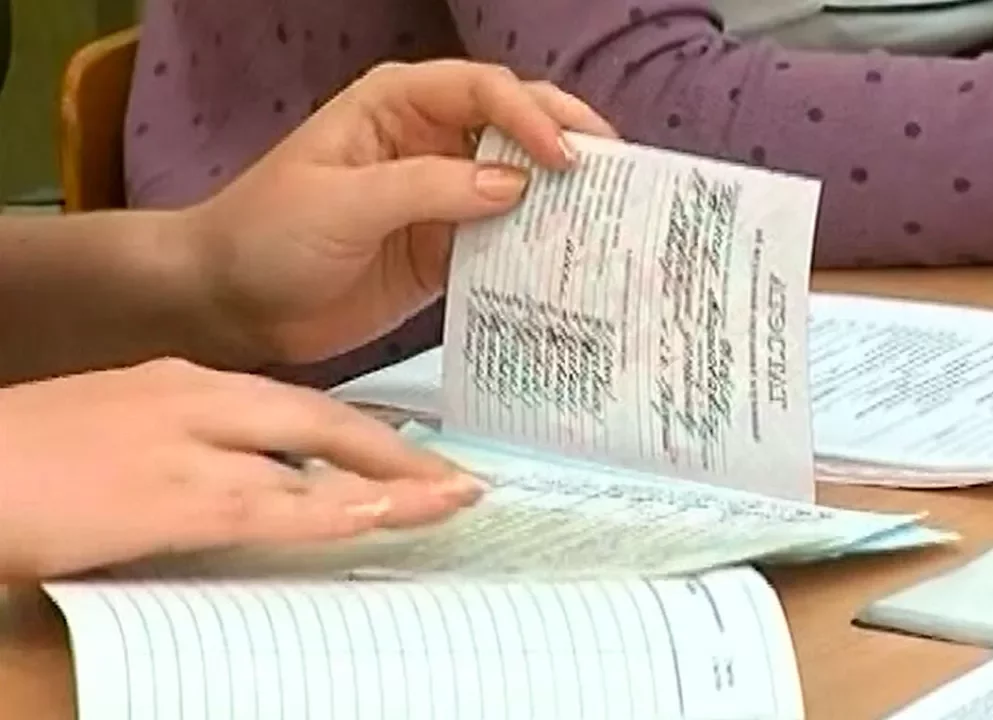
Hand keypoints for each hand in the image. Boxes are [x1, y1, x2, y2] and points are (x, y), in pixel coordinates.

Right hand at [0, 358, 483, 578]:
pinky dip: (333, 510)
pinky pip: (272, 505)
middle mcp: (198, 399)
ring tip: (451, 498)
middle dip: (399, 450)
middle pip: (324, 419)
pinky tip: (381, 516)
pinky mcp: (166, 494)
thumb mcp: (127, 434)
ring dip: (392, 481)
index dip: (366, 431)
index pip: (300, 405)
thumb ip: (197, 451)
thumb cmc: (31, 458)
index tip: (414, 452)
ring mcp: (185, 444)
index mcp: (188, 384)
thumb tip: (264, 486)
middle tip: (459, 476)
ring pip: (316, 458)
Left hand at [185, 59, 616, 364]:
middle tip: (619, 173)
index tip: (565, 159)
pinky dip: (536, 251)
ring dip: (562, 200)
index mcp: (399, 105)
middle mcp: (430, 142)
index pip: (484, 91)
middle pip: (515, 126)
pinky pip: (503, 243)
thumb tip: (515, 185)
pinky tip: (571, 266)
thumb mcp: (343, 203)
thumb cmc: (266, 235)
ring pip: (519, 185)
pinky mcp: (445, 251)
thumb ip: (428, 189)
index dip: (530, 117)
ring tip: (614, 221)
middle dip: (568, 140)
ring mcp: (442, 198)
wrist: (230, 304)